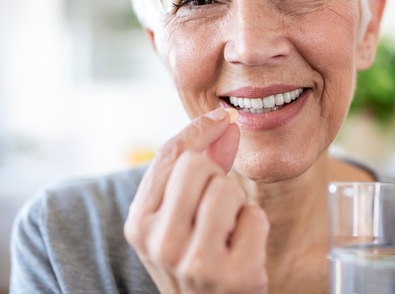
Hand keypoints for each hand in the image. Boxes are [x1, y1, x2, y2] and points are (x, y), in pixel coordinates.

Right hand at [124, 108, 268, 293]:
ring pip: (227, 189)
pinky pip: (255, 218)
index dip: (199, 129)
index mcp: (139, 224)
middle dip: (215, 176)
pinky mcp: (235, 276)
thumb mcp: (175, 218)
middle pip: (198, 165)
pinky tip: (242, 249)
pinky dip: (254, 227)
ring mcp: (197, 263)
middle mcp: (161, 244)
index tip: (221, 117)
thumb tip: (224, 121)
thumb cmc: (192, 257)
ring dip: (235, 204)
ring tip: (226, 230)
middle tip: (214, 205)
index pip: (169, 156)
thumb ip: (193, 169)